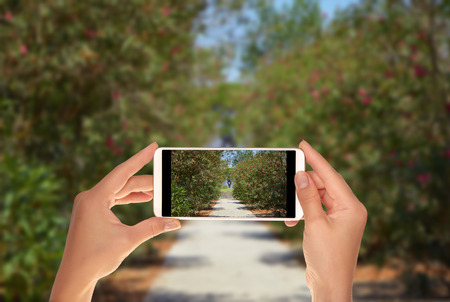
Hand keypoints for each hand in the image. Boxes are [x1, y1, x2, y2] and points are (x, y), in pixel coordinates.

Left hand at [50, 142, 180, 301]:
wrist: (75, 275)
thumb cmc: (96, 258)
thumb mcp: (128, 240)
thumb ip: (152, 227)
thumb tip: (174, 222)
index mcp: (94, 199)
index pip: (122, 172)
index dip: (140, 158)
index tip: (153, 146)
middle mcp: (89, 197)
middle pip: (122, 182)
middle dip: (145, 181)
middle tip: (165, 179)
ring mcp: (89, 204)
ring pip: (118, 190)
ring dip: (137, 190)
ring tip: (158, 190)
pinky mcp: (90, 211)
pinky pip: (112, 198)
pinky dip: (128, 198)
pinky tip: (143, 198)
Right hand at [286, 141, 366, 301]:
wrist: (330, 285)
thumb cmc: (327, 257)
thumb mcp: (314, 224)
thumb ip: (307, 197)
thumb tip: (301, 174)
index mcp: (352, 207)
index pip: (332, 176)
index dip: (316, 158)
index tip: (303, 144)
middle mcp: (349, 210)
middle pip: (325, 185)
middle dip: (305, 183)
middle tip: (289, 177)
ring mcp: (341, 218)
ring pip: (318, 197)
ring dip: (302, 201)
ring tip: (290, 207)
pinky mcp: (332, 225)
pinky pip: (316, 209)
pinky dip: (304, 211)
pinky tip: (292, 219)